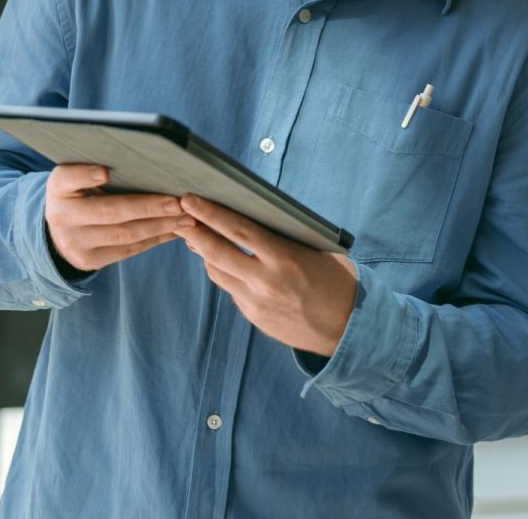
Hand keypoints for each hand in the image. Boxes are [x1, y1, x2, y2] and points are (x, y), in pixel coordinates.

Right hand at [45, 164, 192, 271]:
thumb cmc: (82, 192)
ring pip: (124, 235)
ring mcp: (74, 243)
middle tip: (177, 201)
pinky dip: (156, 238)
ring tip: (186, 217)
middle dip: (147, 207)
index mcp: (57, 188)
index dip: (84, 175)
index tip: (105, 171)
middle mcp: (61, 217)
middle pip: (108, 212)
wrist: (61, 230)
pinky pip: (129, 250)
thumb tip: (149, 158)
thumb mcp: (79, 178)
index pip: (66, 179)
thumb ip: (98, 168)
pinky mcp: (89, 261)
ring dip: (160, 225)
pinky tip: (176, 229)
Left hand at [175, 194, 358, 356]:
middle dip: (194, 231)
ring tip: (197, 235)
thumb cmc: (335, 280)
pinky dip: (225, 272)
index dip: (210, 214)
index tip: (190, 199)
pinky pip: (231, 289)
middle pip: (216, 253)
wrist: (347, 327)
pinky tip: (224, 261)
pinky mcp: (254, 317)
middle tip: (180, 213)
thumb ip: (281, 238)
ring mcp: (257, 303)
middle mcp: (266, 282)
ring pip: (217, 272)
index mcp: (285, 259)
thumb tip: (246, 222)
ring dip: (205, 252)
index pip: (238, 231)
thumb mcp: (315, 251)